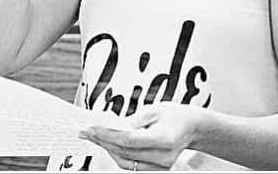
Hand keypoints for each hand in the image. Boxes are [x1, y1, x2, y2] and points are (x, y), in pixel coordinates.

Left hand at [78, 103, 204, 170]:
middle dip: (102, 141)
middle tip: (85, 131)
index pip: (129, 140)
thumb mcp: (152, 110)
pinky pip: (131, 165)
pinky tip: (107, 143)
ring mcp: (161, 167)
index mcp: (164, 139)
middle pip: (124, 152)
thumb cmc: (174, 115)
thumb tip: (108, 126)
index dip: (107, 134)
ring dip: (106, 149)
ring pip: (125, 162)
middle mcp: (163, 157)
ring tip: (93, 137)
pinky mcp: (157, 170)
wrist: (192, 127)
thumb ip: (130, 120)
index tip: (92, 127)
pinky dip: (117, 154)